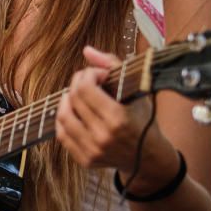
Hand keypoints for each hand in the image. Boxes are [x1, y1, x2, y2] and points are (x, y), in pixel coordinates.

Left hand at [55, 46, 154, 169]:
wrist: (148, 157)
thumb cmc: (142, 118)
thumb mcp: (136, 89)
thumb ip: (112, 65)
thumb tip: (86, 50)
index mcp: (118, 118)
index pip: (85, 88)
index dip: (87, 74)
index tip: (98, 74)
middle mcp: (103, 136)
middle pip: (73, 99)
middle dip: (77, 83)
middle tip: (86, 81)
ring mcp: (92, 151)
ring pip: (63, 116)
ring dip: (67, 100)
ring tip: (77, 95)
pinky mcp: (85, 160)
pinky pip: (62, 134)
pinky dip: (64, 119)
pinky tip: (74, 111)